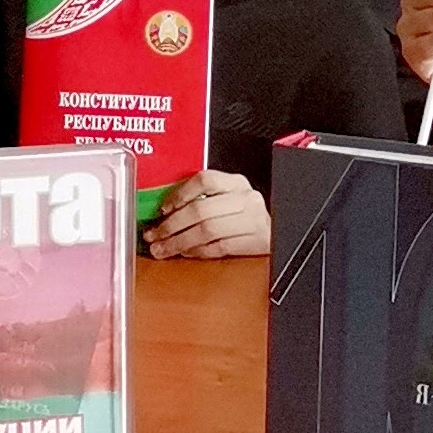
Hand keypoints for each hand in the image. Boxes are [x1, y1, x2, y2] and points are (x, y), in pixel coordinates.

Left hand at [144, 170, 270, 259]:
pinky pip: (219, 247)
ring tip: (164, 249)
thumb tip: (164, 211)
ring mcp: (252, 220)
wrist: (277, 231)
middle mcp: (245, 198)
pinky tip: (186, 252)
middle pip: (201, 210)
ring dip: (180, 242)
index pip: (204, 180)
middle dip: (172, 226)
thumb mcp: (226, 198)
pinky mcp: (255, 242)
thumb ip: (202, 199)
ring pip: (207, 231)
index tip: (163, 209)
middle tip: (155, 235)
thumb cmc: (244, 215)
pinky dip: (198, 251)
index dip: (180, 194)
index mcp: (235, 182)